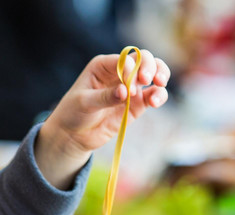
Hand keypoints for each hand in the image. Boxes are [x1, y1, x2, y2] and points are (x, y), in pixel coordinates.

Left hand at [36, 49, 170, 189]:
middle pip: (143, 59)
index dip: (131, 68)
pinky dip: (159, 95)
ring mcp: (130, 87)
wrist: (74, 135)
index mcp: (104, 65)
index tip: (129, 87)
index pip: (124, 59)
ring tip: (159, 85)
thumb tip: (125, 92)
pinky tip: (155, 102)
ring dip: (161, 74)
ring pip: (153, 73)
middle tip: (148, 80)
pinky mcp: (137, 104)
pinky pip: (154, 95)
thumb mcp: (84, 103)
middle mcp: (120, 72)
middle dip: (149, 66)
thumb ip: (105, 97)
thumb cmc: (73, 112)